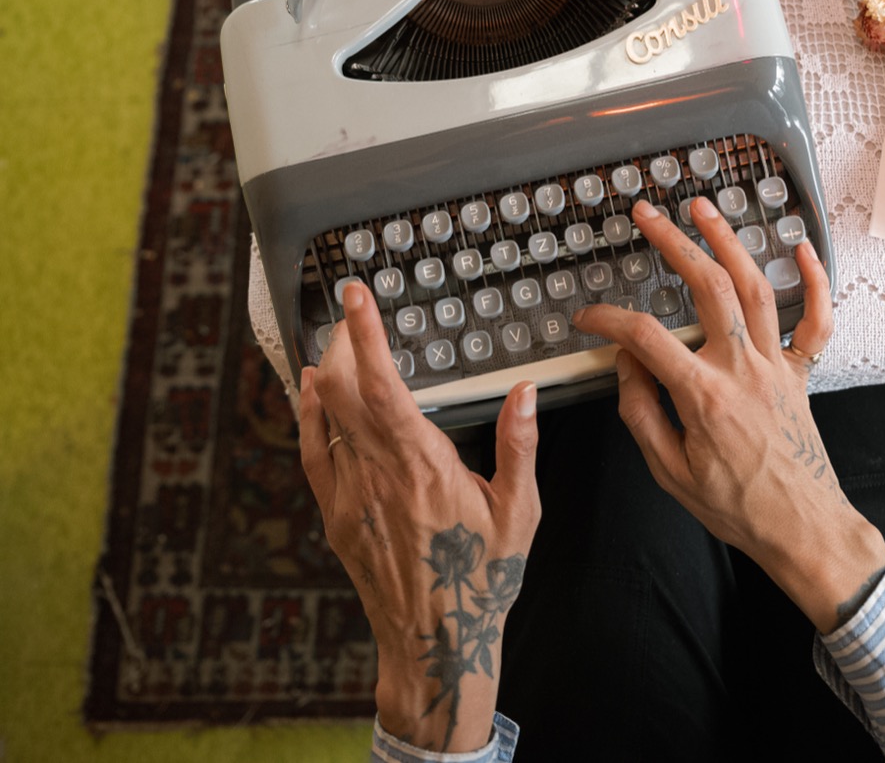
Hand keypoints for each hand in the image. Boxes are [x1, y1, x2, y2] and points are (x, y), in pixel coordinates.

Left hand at [297, 282, 540, 752]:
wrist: (433, 640)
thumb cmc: (479, 579)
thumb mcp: (519, 512)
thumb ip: (518, 447)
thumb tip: (523, 393)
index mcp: (425, 465)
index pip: (381, 385)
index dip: (364, 335)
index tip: (355, 297)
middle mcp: (378, 474)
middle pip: (342, 389)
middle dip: (342, 340)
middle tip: (351, 312)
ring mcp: (349, 495)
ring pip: (324, 416)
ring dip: (327, 371)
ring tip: (337, 340)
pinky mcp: (335, 515)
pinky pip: (312, 452)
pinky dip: (308, 414)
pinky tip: (310, 392)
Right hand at [573, 197, 884, 632]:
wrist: (800, 527)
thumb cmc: (734, 507)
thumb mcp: (669, 471)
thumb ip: (641, 412)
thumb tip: (626, 363)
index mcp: (703, 394)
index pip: (645, 336)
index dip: (608, 319)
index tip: (587, 317)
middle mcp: (742, 368)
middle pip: (708, 286)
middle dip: (674, 243)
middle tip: (646, 215)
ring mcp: (776, 365)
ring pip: (756, 287)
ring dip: (729, 242)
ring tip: (702, 209)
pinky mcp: (800, 373)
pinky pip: (815, 321)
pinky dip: (813, 282)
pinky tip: (801, 248)